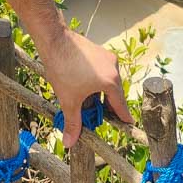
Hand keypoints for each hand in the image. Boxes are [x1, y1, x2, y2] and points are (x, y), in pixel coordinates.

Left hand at [37, 27, 132, 146]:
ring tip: (90, 102)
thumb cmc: (62, 68)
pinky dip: (98, 81)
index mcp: (111, 81)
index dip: (123, 118)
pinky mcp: (99, 50)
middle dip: (108, 106)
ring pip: (109, 81)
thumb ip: (73, 122)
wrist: (54, 40)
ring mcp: (107, 57)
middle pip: (116, 93)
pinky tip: (85, 85)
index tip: (128, 125)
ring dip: (102, 93)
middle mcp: (113, 67)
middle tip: (101, 117)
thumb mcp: (68, 100)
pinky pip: (104, 70)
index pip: (121, 105)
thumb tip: (70, 142)